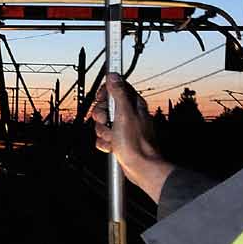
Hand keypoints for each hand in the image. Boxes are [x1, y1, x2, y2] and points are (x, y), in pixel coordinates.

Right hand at [88, 73, 173, 202]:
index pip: (115, 88)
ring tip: (113, 139)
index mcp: (132, 104)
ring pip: (102, 124)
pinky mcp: (118, 141)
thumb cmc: (136, 143)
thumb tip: (113, 75)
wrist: (141, 168)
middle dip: (101, 117)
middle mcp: (128, 114)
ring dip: (103, 132)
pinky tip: (112, 147)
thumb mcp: (124, 113)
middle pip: (104, 107)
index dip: (105, 93)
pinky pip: (103, 138)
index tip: (102, 99)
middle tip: (107, 122)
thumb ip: (118, 93)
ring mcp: (123, 128)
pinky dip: (104, 143)